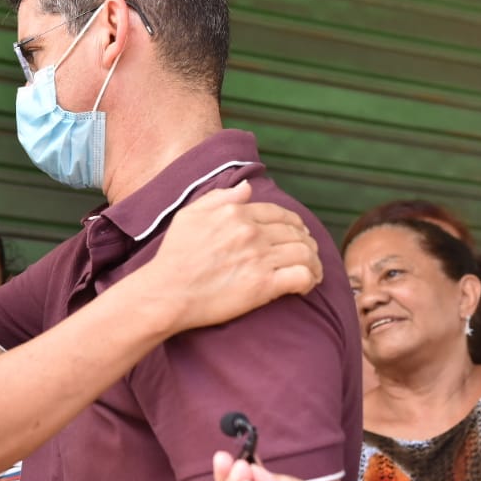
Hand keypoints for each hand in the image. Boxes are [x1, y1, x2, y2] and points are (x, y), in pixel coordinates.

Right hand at [153, 182, 321, 332]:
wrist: (166, 292)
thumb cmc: (174, 256)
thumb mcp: (189, 216)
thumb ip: (219, 197)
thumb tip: (248, 187)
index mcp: (235, 213)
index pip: (279, 214)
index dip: (294, 223)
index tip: (298, 233)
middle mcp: (250, 232)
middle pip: (296, 233)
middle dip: (308, 242)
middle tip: (309, 254)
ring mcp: (258, 258)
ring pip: (304, 253)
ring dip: (314, 262)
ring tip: (313, 272)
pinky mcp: (263, 285)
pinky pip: (301, 276)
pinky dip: (310, 279)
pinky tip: (306, 285)